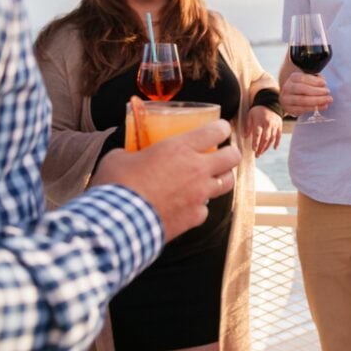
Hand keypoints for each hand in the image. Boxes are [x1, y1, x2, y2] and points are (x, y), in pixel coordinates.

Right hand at [92, 120, 241, 241]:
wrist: (118, 222)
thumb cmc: (117, 185)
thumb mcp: (120, 157)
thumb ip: (134, 152)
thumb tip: (130, 153)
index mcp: (180, 149)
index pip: (217, 131)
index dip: (222, 128)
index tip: (221, 129)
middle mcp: (197, 170)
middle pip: (233, 157)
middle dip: (231, 153)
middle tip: (223, 154)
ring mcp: (200, 195)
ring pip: (227, 183)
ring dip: (221, 179)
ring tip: (211, 179)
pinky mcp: (195, 217)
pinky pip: (205, 209)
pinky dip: (199, 206)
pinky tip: (187, 205)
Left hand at [245, 105, 282, 156]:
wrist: (270, 103)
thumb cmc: (258, 110)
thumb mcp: (250, 115)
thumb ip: (248, 125)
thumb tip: (245, 136)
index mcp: (260, 121)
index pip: (258, 134)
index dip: (256, 142)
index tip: (254, 149)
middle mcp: (268, 124)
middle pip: (265, 138)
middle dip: (261, 148)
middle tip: (257, 155)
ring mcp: (275, 125)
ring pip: (272, 138)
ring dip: (267, 147)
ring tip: (262, 152)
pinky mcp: (279, 126)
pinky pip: (279, 136)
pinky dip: (277, 142)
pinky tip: (274, 148)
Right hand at [279, 71, 332, 115]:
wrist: (293, 97)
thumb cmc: (305, 86)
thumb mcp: (310, 79)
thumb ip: (316, 79)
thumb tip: (323, 84)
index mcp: (293, 78)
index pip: (302, 78)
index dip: (314, 81)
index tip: (324, 83)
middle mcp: (287, 87)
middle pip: (302, 89)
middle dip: (317, 91)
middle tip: (328, 92)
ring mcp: (286, 99)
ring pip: (302, 100)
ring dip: (317, 101)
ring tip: (328, 100)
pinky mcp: (288, 109)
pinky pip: (302, 109)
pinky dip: (313, 108)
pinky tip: (323, 106)